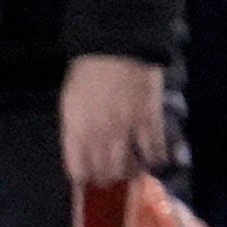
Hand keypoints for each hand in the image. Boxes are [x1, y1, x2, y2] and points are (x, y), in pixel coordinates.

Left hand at [60, 51, 171, 190]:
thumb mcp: (70, 102)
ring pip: (130, 166)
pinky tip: (156, 160)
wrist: (117, 46)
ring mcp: (126, 128)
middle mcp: (99, 133)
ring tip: (133, 171)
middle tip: (113, 179)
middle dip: (109, 179)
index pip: (78, 168)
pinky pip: (154, 149)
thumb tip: (81, 154)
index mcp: (76, 128)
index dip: (85, 178)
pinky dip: (156, 159)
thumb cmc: (88, 73)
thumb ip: (75, 130)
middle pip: (105, 172)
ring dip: (131, 172)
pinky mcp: (149, 119)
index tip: (89, 180)